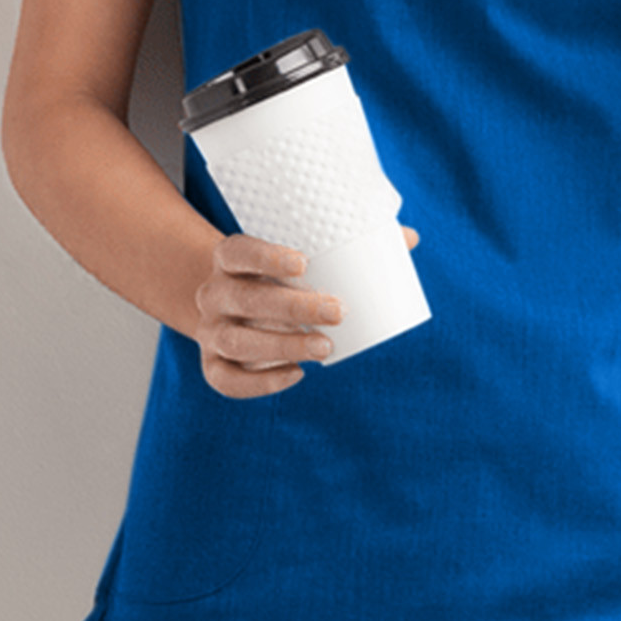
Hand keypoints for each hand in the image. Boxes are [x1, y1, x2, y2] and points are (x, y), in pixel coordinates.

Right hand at [193, 227, 419, 397]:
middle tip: (338, 311)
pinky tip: (296, 375)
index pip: (238, 251)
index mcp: (230, 258)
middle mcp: (213, 292)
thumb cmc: (281, 278)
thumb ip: (352, 244)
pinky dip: (260, 383)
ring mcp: (210, 330)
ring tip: (326, 347)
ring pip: (236, 340)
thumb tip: (410, 237)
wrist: (232, 308)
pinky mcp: (212, 363)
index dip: (267, 257)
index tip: (305, 263)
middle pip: (244, 298)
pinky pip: (226, 380)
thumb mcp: (302, 255)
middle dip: (293, 307)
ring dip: (283, 345)